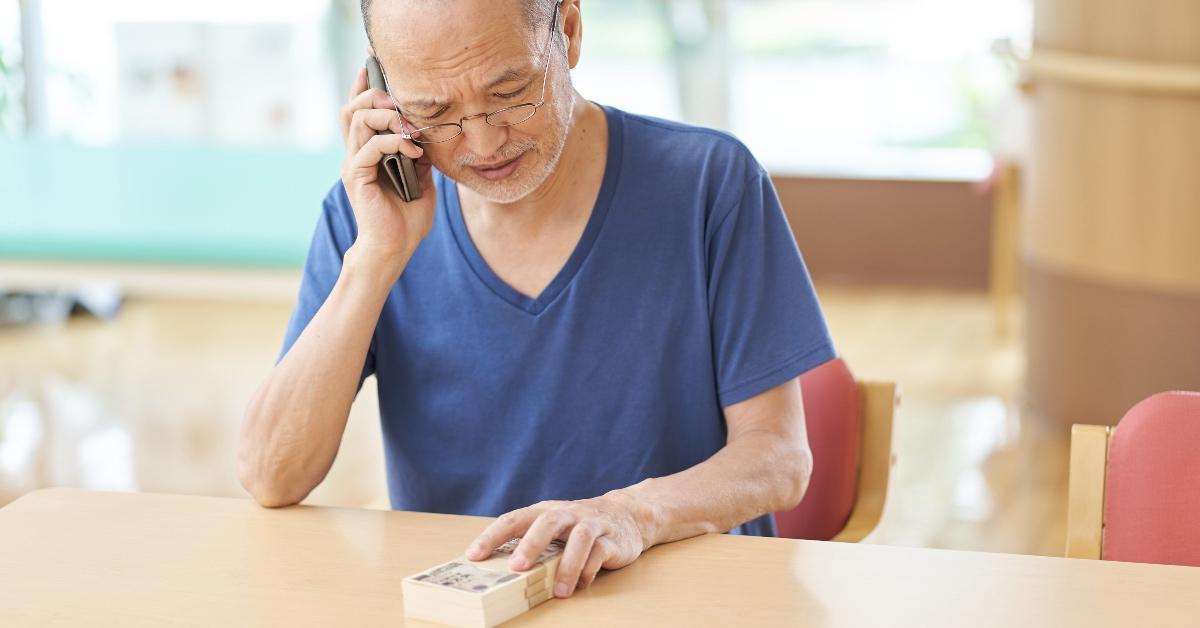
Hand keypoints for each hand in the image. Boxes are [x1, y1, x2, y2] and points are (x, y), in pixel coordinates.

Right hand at [339, 65, 437, 273]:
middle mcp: (356, 154)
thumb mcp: (421, 179)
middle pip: (352, 107)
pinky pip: (370, 147)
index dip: (365, 85)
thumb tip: (430, 133)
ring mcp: (354, 164)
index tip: (376, 64)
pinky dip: (392, 141)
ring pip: (357, 120)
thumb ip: (421, 154)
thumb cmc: (407, 218)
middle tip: (399, 95)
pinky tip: (413, 147)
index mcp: (368, 151)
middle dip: (374, 93)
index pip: (360, 110)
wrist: (395, 249)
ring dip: (385, 114)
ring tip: (409, 121)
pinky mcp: (358, 178)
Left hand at [465, 495, 651, 597]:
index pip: (514, 519)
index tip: (473, 555)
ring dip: (567, 565)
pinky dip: (589, 571)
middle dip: (530, 544)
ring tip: (559, 591)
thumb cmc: (578, 528)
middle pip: (547, 522)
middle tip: (517, 567)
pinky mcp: (611, 538)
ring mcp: (591, 524)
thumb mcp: (554, 531)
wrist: (627, 515)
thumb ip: (532, 545)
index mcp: (545, 512)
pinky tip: (580, 586)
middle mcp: (567, 514)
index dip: (492, 536)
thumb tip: (497, 574)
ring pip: (579, 538)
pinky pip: (600, 553)